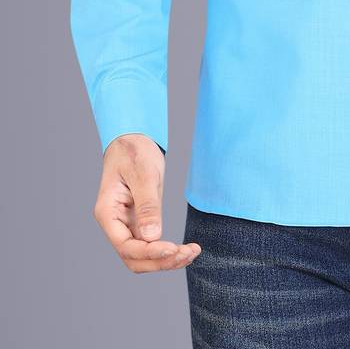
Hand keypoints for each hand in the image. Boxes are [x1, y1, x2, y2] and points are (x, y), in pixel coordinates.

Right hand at [93, 133, 201, 272]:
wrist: (133, 139)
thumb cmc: (133, 151)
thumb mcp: (142, 173)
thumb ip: (147, 205)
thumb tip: (152, 236)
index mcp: (108, 213)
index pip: (125, 246)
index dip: (149, 252)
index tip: (172, 248)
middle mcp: (115, 223)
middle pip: (134, 258)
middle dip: (160, 261)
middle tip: (187, 254)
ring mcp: (127, 224)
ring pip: (143, 255)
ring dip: (166, 260)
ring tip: (191, 253)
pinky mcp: (139, 221)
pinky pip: (151, 244)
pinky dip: (167, 250)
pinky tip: (185, 249)